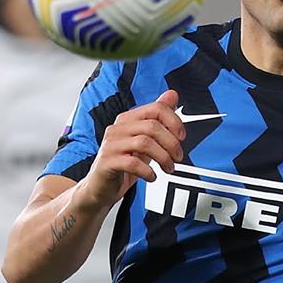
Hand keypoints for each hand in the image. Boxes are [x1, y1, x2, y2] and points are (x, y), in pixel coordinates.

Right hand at [78, 89, 184, 209]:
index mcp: (128, 119)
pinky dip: (148, 171)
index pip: (155, 108)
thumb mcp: (144, 139)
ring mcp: (110, 145)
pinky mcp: (106, 162)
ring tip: (168, 168)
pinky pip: (133, 163)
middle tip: (177, 158)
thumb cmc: (124, 163)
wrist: (100, 187)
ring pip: (144, 143)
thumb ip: (158, 118)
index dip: (174, 121)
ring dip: (163, 158)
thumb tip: (172, 94)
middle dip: (171, 143)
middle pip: (152, 126)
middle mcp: (117, 128)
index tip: (182, 137)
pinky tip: (152, 177)